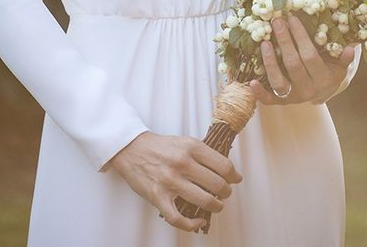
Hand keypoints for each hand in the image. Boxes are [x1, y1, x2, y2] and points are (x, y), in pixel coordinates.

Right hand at [108, 130, 242, 232]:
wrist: (132, 149)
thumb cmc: (160, 146)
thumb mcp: (184, 141)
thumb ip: (203, 153)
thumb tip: (225, 169)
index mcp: (191, 147)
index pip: (224, 165)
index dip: (233, 175)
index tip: (235, 179)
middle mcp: (182, 163)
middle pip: (218, 184)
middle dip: (226, 192)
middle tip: (224, 193)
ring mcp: (170, 181)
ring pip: (204, 201)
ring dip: (216, 206)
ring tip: (216, 204)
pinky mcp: (159, 197)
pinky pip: (179, 219)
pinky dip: (193, 225)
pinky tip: (199, 221)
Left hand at [249, 13, 356, 104]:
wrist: (321, 92)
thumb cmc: (328, 71)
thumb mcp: (339, 65)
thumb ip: (343, 57)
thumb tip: (350, 46)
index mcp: (323, 79)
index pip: (309, 56)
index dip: (300, 37)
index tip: (292, 19)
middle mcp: (308, 89)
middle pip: (292, 64)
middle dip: (284, 41)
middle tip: (276, 22)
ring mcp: (293, 97)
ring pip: (279, 81)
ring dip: (269, 62)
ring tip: (264, 42)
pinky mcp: (281, 101)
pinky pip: (270, 100)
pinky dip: (260, 93)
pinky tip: (251, 82)